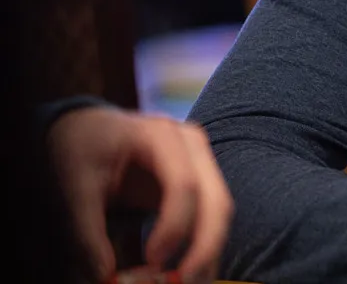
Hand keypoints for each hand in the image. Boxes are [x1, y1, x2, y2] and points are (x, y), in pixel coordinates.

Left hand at [47, 107, 233, 283]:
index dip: (174, 227)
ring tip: (187, 283)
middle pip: (216, 200)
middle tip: (184, 283)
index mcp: (161, 135)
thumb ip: (86, 232)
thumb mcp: (74, 185)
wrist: (89, 129)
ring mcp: (201, 163)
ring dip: (208, 254)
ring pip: (220, 213)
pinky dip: (202, 249)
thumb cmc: (83, 149)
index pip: (183, 184)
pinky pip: (211, 219)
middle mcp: (192, 147)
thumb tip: (105, 277)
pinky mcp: (199, 183)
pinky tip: (187, 273)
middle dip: (205, 247)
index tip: (152, 262)